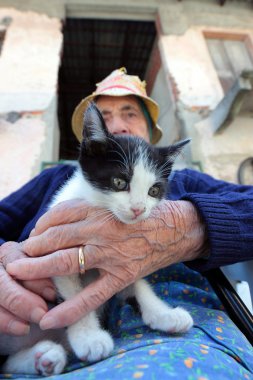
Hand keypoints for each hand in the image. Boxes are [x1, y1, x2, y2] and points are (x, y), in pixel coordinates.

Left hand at [6, 199, 205, 329]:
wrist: (176, 229)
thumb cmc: (144, 215)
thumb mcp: (116, 205)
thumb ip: (90, 211)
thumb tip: (62, 222)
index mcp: (100, 211)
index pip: (59, 215)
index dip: (41, 226)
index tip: (34, 235)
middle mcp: (102, 230)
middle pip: (56, 238)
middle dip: (32, 247)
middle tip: (17, 256)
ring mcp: (111, 255)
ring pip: (66, 262)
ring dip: (38, 269)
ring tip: (19, 274)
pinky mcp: (121, 277)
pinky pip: (91, 296)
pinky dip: (68, 310)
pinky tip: (50, 319)